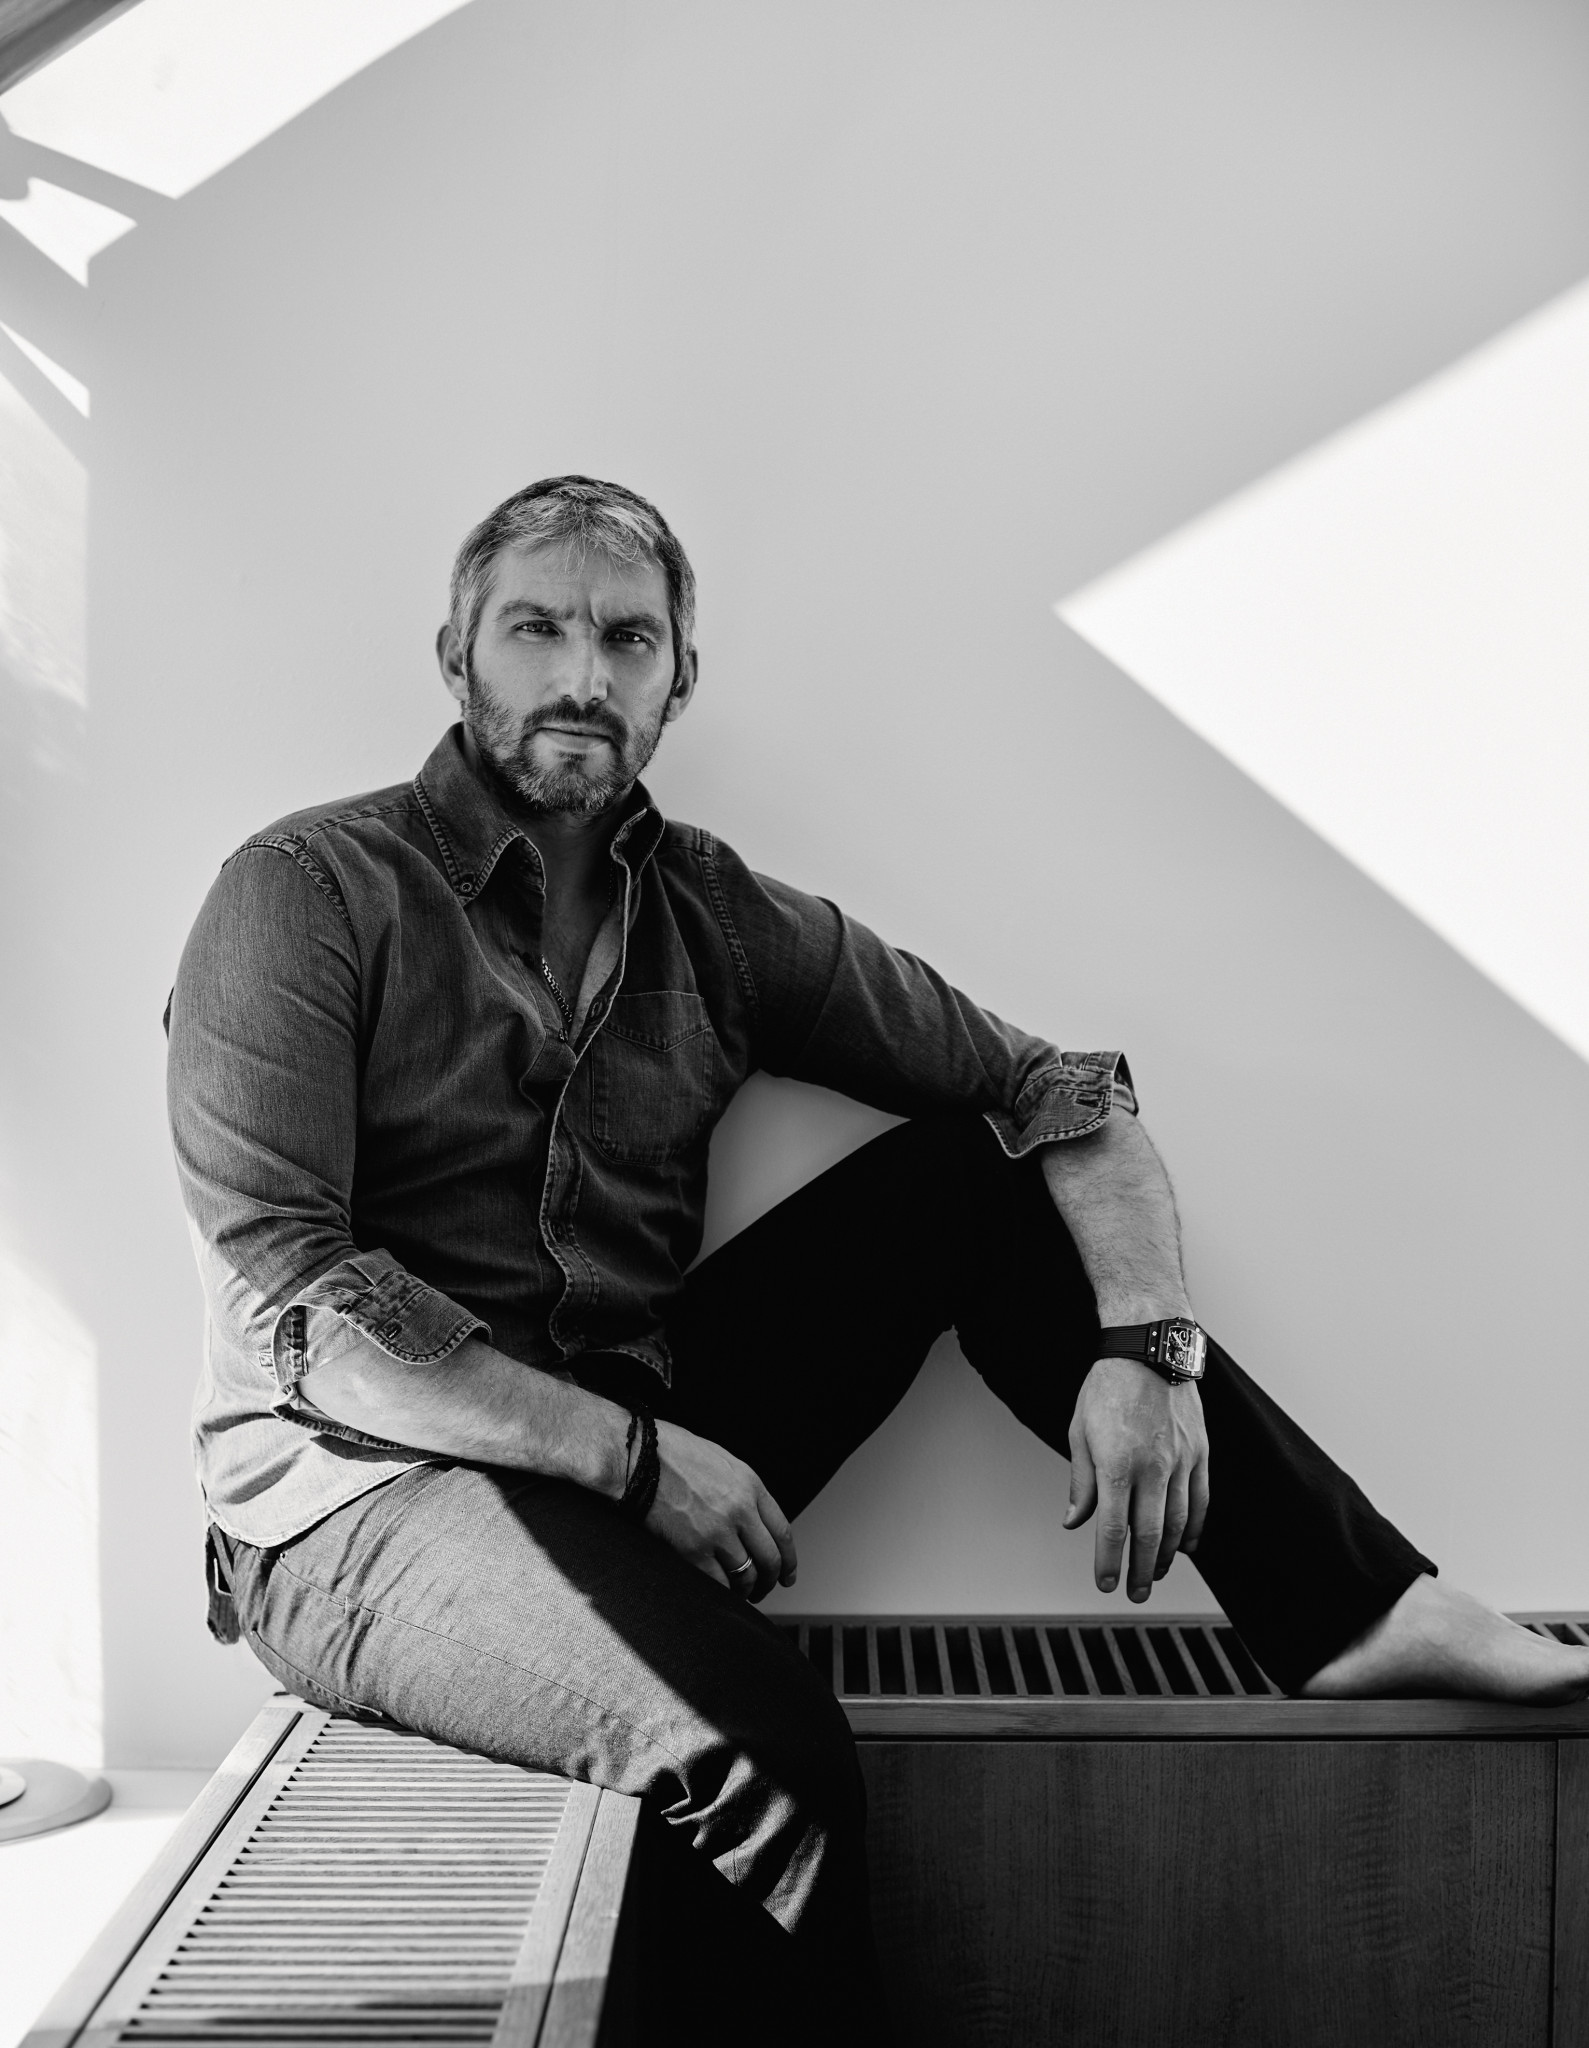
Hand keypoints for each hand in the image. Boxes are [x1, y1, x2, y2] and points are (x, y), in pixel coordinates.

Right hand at [646, 1419, 797, 1600]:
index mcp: (750, 1485)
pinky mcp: (692, 1549)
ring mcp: (717, 1531)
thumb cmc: (670, 1453)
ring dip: (746, 1591)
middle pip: (769, 1559)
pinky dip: (722, 1593)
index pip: (783, 1531)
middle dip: (770, 1581)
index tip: (787, 1575)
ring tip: (740, 1595)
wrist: (635, 1457)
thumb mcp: (720, 1461)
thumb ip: (741, 1490)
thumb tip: (752, 1520)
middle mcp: (740, 1509)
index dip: (789, 1560)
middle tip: (764, 1590)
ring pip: (746, 1575)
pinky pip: (718, 1583)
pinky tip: (719, 1593)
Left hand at [1063, 1359, 1208, 1600]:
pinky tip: (1188, 1546)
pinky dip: (1195, 1528)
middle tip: (1136, 1593)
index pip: (1112, 1527)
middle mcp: (1152, 1466)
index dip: (1108, 1560)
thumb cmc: (1107, 1387)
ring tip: (1158, 1574)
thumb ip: (1081, 1481)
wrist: (1149, 1347)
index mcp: (1117, 1463)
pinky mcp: (1200, 1452)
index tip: (1105, 1583)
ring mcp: (1181, 1460)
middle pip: (1150, 1534)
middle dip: (1142, 1570)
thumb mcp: (1079, 1430)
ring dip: (1168, 1555)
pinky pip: (1200, 1500)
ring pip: (1179, 1522)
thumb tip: (1074, 1521)